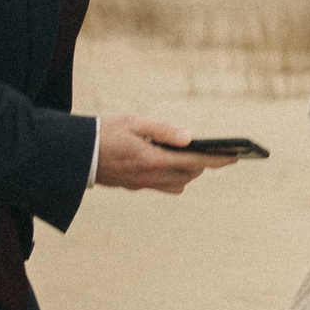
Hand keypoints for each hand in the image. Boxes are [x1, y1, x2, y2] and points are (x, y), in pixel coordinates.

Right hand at [94, 115, 237, 193]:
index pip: (194, 162)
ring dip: (187, 173)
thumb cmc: (105, 133)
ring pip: (177, 185)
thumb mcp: (134, 123)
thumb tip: (189, 138)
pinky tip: (168, 163)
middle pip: (189, 176)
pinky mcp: (134, 186)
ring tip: (191, 157)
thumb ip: (163, 130)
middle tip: (213, 153)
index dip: (217, 160)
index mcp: (153, 160)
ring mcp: (142, 184)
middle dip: (202, 166)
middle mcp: (150, 177)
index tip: (235, 157)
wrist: (75, 154)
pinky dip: (172, 177)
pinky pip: (162, 186)